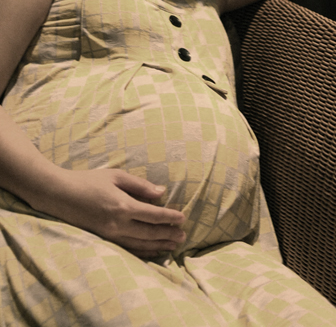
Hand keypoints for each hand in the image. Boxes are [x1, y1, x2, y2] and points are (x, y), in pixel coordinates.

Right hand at [29, 168, 185, 257]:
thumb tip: (161, 191)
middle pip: (150, 232)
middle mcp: (118, 224)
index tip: (183, 218)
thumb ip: (140, 185)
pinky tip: (153, 251)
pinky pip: (128, 249)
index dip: (170, 217)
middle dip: (168, 234)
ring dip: (159, 245)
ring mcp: (110, 235)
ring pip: (140, 244)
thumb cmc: (88, 180)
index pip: (153, 215)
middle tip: (183, 236)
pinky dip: (143, 251)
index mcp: (123, 205)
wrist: (59, 195)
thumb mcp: (116, 176)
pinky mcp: (103, 240)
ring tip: (174, 245)